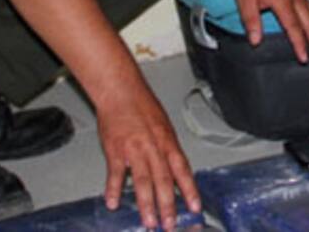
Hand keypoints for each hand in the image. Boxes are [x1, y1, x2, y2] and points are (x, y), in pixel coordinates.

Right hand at [95, 77, 199, 230]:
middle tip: (170, 225)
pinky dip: (114, 189)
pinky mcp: (115, 150)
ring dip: (146, 204)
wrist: (120, 90)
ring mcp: (134, 150)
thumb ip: (167, 149)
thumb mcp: (163, 125)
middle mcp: (153, 147)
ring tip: (149, 221)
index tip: (194, 207)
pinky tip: (113, 203)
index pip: (182, 170)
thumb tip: (174, 170)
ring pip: (143, 181)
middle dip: (168, 205)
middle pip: (163, 180)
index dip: (189, 190)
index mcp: (168, 142)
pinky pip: (115, 174)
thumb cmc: (141, 105)